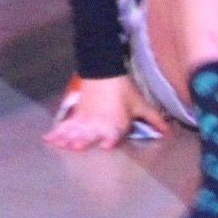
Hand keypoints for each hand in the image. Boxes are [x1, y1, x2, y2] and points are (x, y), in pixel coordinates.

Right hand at [43, 75, 166, 150]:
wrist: (104, 71)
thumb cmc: (123, 90)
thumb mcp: (139, 105)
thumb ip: (154, 120)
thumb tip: (169, 132)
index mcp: (115, 121)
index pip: (112, 131)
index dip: (110, 138)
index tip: (106, 145)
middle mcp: (98, 122)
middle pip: (89, 131)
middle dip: (83, 139)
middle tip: (76, 146)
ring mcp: (85, 118)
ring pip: (75, 129)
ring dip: (67, 137)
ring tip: (59, 144)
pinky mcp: (76, 115)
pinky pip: (66, 125)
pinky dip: (56, 132)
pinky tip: (47, 138)